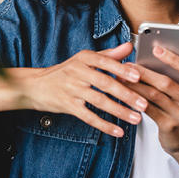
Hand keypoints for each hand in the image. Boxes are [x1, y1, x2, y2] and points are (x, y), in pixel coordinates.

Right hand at [11, 42, 147, 136]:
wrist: (35, 85)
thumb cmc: (65, 72)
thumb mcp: (85, 59)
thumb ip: (109, 54)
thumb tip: (129, 46)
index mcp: (84, 58)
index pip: (106, 62)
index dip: (122, 70)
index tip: (138, 77)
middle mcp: (77, 72)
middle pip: (105, 83)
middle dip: (126, 94)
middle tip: (143, 103)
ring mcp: (71, 89)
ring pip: (99, 101)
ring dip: (119, 111)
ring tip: (135, 118)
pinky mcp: (67, 105)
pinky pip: (88, 117)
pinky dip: (104, 125)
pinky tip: (117, 131)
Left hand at [124, 46, 178, 155]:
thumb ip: (174, 79)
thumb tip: (149, 60)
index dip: (173, 58)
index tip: (156, 49)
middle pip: (167, 82)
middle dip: (145, 72)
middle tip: (128, 65)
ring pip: (155, 95)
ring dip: (136, 85)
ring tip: (122, 78)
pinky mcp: (169, 126)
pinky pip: (149, 109)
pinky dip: (136, 100)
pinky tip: (126, 94)